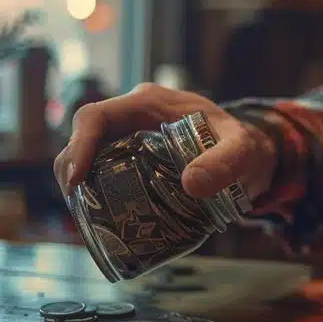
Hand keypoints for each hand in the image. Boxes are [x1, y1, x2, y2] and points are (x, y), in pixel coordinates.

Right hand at [53, 83, 273, 201]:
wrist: (251, 156)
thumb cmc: (245, 146)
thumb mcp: (242, 151)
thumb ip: (225, 162)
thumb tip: (192, 184)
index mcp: (150, 103)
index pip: (97, 115)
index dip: (79, 144)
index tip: (76, 179)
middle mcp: (134, 117)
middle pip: (84, 136)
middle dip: (71, 167)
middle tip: (76, 204)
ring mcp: (131, 138)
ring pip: (89, 155)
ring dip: (79, 183)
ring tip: (84, 215)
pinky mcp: (134, 159)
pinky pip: (104, 172)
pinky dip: (95, 192)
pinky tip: (98, 217)